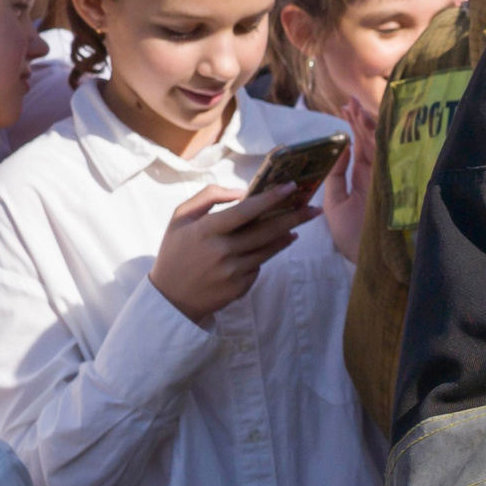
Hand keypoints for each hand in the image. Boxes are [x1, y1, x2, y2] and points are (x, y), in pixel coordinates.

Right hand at [147, 183, 311, 324]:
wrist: (171, 298)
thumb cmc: (176, 251)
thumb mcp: (180, 218)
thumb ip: (209, 197)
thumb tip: (242, 191)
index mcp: (206, 231)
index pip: (244, 211)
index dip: (270, 198)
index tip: (290, 187)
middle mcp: (222, 251)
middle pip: (266, 231)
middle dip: (294, 217)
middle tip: (313, 208)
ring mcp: (233, 272)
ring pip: (269, 249)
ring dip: (287, 234)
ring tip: (299, 223)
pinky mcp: (240, 287)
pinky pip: (260, 265)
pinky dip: (267, 253)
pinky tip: (274, 245)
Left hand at [320, 101, 376, 264]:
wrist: (370, 256)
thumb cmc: (351, 235)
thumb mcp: (333, 203)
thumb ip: (335, 176)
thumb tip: (342, 149)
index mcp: (363, 180)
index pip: (359, 149)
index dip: (353, 130)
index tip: (346, 110)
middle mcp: (376, 174)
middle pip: (369, 141)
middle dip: (359, 120)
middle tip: (350, 101)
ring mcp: (384, 174)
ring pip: (376, 142)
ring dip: (365, 123)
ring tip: (355, 106)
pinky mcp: (390, 177)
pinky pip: (383, 151)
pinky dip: (376, 134)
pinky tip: (367, 119)